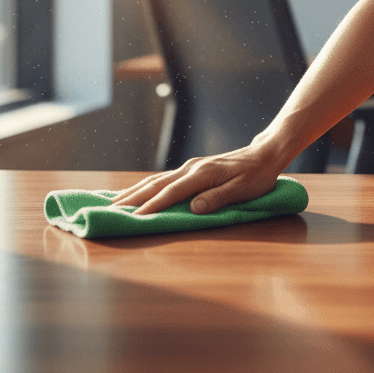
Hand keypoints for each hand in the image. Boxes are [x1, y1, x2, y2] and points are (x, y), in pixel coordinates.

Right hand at [109, 141, 285, 215]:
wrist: (264, 154)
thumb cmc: (257, 175)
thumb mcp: (243, 190)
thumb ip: (218, 199)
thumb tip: (193, 209)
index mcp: (202, 174)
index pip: (171, 193)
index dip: (152, 207)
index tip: (132, 218)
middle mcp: (192, 168)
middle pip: (155, 185)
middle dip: (131, 199)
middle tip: (109, 211)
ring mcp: (190, 167)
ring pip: (156, 180)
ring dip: (134, 192)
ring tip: (113, 203)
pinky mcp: (192, 169)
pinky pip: (163, 179)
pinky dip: (146, 187)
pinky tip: (137, 193)